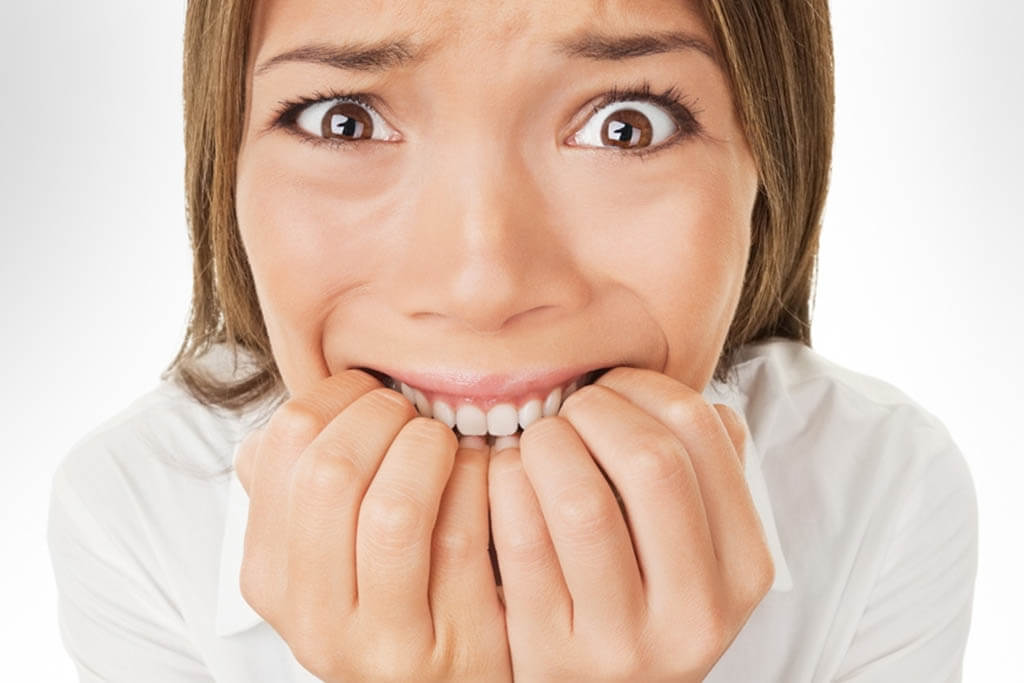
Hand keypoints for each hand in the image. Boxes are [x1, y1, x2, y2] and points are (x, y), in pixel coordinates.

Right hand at [234, 369, 511, 681]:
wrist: (449, 681)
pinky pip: (465, 537)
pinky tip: (483, 472)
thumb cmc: (392, 595)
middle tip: (413, 414)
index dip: (338, 396)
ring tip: (446, 442)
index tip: (372, 392)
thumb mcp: (324, 552)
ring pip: (395, 508)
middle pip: (332, 471)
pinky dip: (478, 482)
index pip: (284, 444)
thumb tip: (290, 418)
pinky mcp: (456, 649)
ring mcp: (384, 643)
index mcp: (268, 577)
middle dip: (384, 416)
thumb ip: (300, 490)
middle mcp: (313, 619)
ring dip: (429, 448)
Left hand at [487, 367, 773, 681]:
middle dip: (592, 411)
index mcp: (743, 568)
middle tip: (567, 415)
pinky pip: (520, 538)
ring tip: (535, 446)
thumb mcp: (699, 552)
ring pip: (580, 498)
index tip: (609, 391)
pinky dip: (502, 485)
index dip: (641, 387)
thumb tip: (693, 402)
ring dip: (545, 445)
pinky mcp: (549, 653)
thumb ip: (706, 479)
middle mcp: (697, 612)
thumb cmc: (640, 599)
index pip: (702, 430)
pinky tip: (503, 480)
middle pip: (649, 460)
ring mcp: (623, 641)